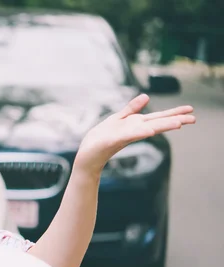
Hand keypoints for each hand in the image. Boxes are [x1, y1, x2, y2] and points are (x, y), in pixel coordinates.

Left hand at [75, 94, 195, 175]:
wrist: (88, 155)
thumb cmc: (101, 138)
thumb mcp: (117, 118)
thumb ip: (131, 108)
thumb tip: (146, 96)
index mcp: (135, 124)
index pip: (158, 118)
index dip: (174, 113)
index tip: (191, 110)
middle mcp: (133, 130)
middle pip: (157, 123)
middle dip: (175, 120)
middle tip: (194, 119)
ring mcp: (124, 136)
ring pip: (146, 129)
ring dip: (161, 126)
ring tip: (178, 124)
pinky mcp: (113, 140)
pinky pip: (128, 135)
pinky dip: (138, 132)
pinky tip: (149, 130)